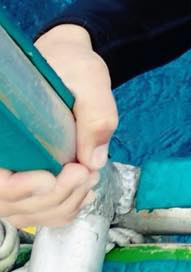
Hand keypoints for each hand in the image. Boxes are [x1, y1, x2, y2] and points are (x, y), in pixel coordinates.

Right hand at [0, 25, 116, 228]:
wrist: (67, 63)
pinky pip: (39, 211)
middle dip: (54, 196)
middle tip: (86, 173)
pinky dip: (63, 208)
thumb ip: (96, 114)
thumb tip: (94, 160)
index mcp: (3, 130)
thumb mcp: (88, 77)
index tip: (56, 176)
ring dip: (62, 204)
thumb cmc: (70, 66)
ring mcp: (13, 172)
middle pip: (11, 203)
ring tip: (88, 176)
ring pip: (26, 212)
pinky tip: (83, 189)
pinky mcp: (29, 180)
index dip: (22, 189)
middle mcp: (1, 156)